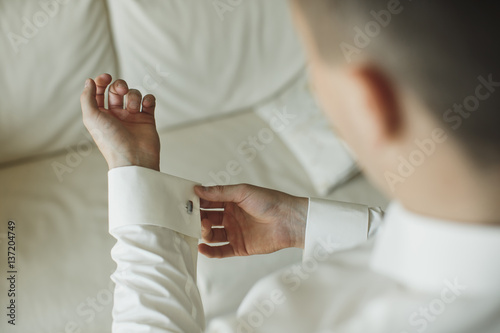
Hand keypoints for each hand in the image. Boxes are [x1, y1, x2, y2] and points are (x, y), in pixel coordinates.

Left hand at [80, 73, 160, 170]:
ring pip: (134, 94)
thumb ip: (87, 98)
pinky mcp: (147, 119)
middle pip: (117, 90)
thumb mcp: (91, 118)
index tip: (106, 78)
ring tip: (133, 108)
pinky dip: (148, 99)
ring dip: (133, 95)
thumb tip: (89, 81)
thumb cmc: (110, 141)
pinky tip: (145, 105)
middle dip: (119, 85)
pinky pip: (149, 101)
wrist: (133, 158)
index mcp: (101, 114)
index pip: (99, 92)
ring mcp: (133, 117)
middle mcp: (116, 115)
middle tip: (121, 90)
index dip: (101, 81)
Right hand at [194, 184, 308, 257]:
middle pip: (207, 219)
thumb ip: (219, 192)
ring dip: (204, 233)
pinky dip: (210, 251)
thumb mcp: (242, 192)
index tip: (184, 202)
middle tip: (188, 218)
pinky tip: (202, 247)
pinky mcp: (239, 247)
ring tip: (202, 229)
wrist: (289, 221)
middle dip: (197, 219)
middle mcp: (231, 217)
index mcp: (231, 201)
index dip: (197, 202)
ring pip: (212, 235)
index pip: (208, 202)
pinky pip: (220, 251)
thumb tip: (197, 189)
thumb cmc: (270, 201)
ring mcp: (234, 233)